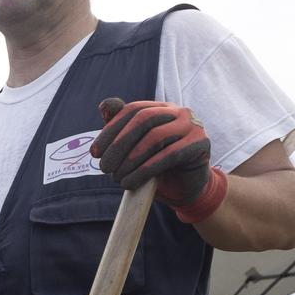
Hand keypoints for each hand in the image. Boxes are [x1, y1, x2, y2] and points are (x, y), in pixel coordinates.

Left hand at [90, 98, 226, 219]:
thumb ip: (121, 129)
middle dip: (118, 144)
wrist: (186, 189)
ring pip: (155, 137)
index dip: (111, 130)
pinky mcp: (200, 144)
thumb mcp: (135, 149)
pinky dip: (145, 169)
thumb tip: (104, 105)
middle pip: (143, 119)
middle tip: (104, 167)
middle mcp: (179, 112)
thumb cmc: (157, 168)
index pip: (133, 109)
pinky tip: (131, 183)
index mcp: (162, 108)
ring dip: (130, 159)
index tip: (94, 153)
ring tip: (116, 178)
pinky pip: (169, 154)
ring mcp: (192, 126)